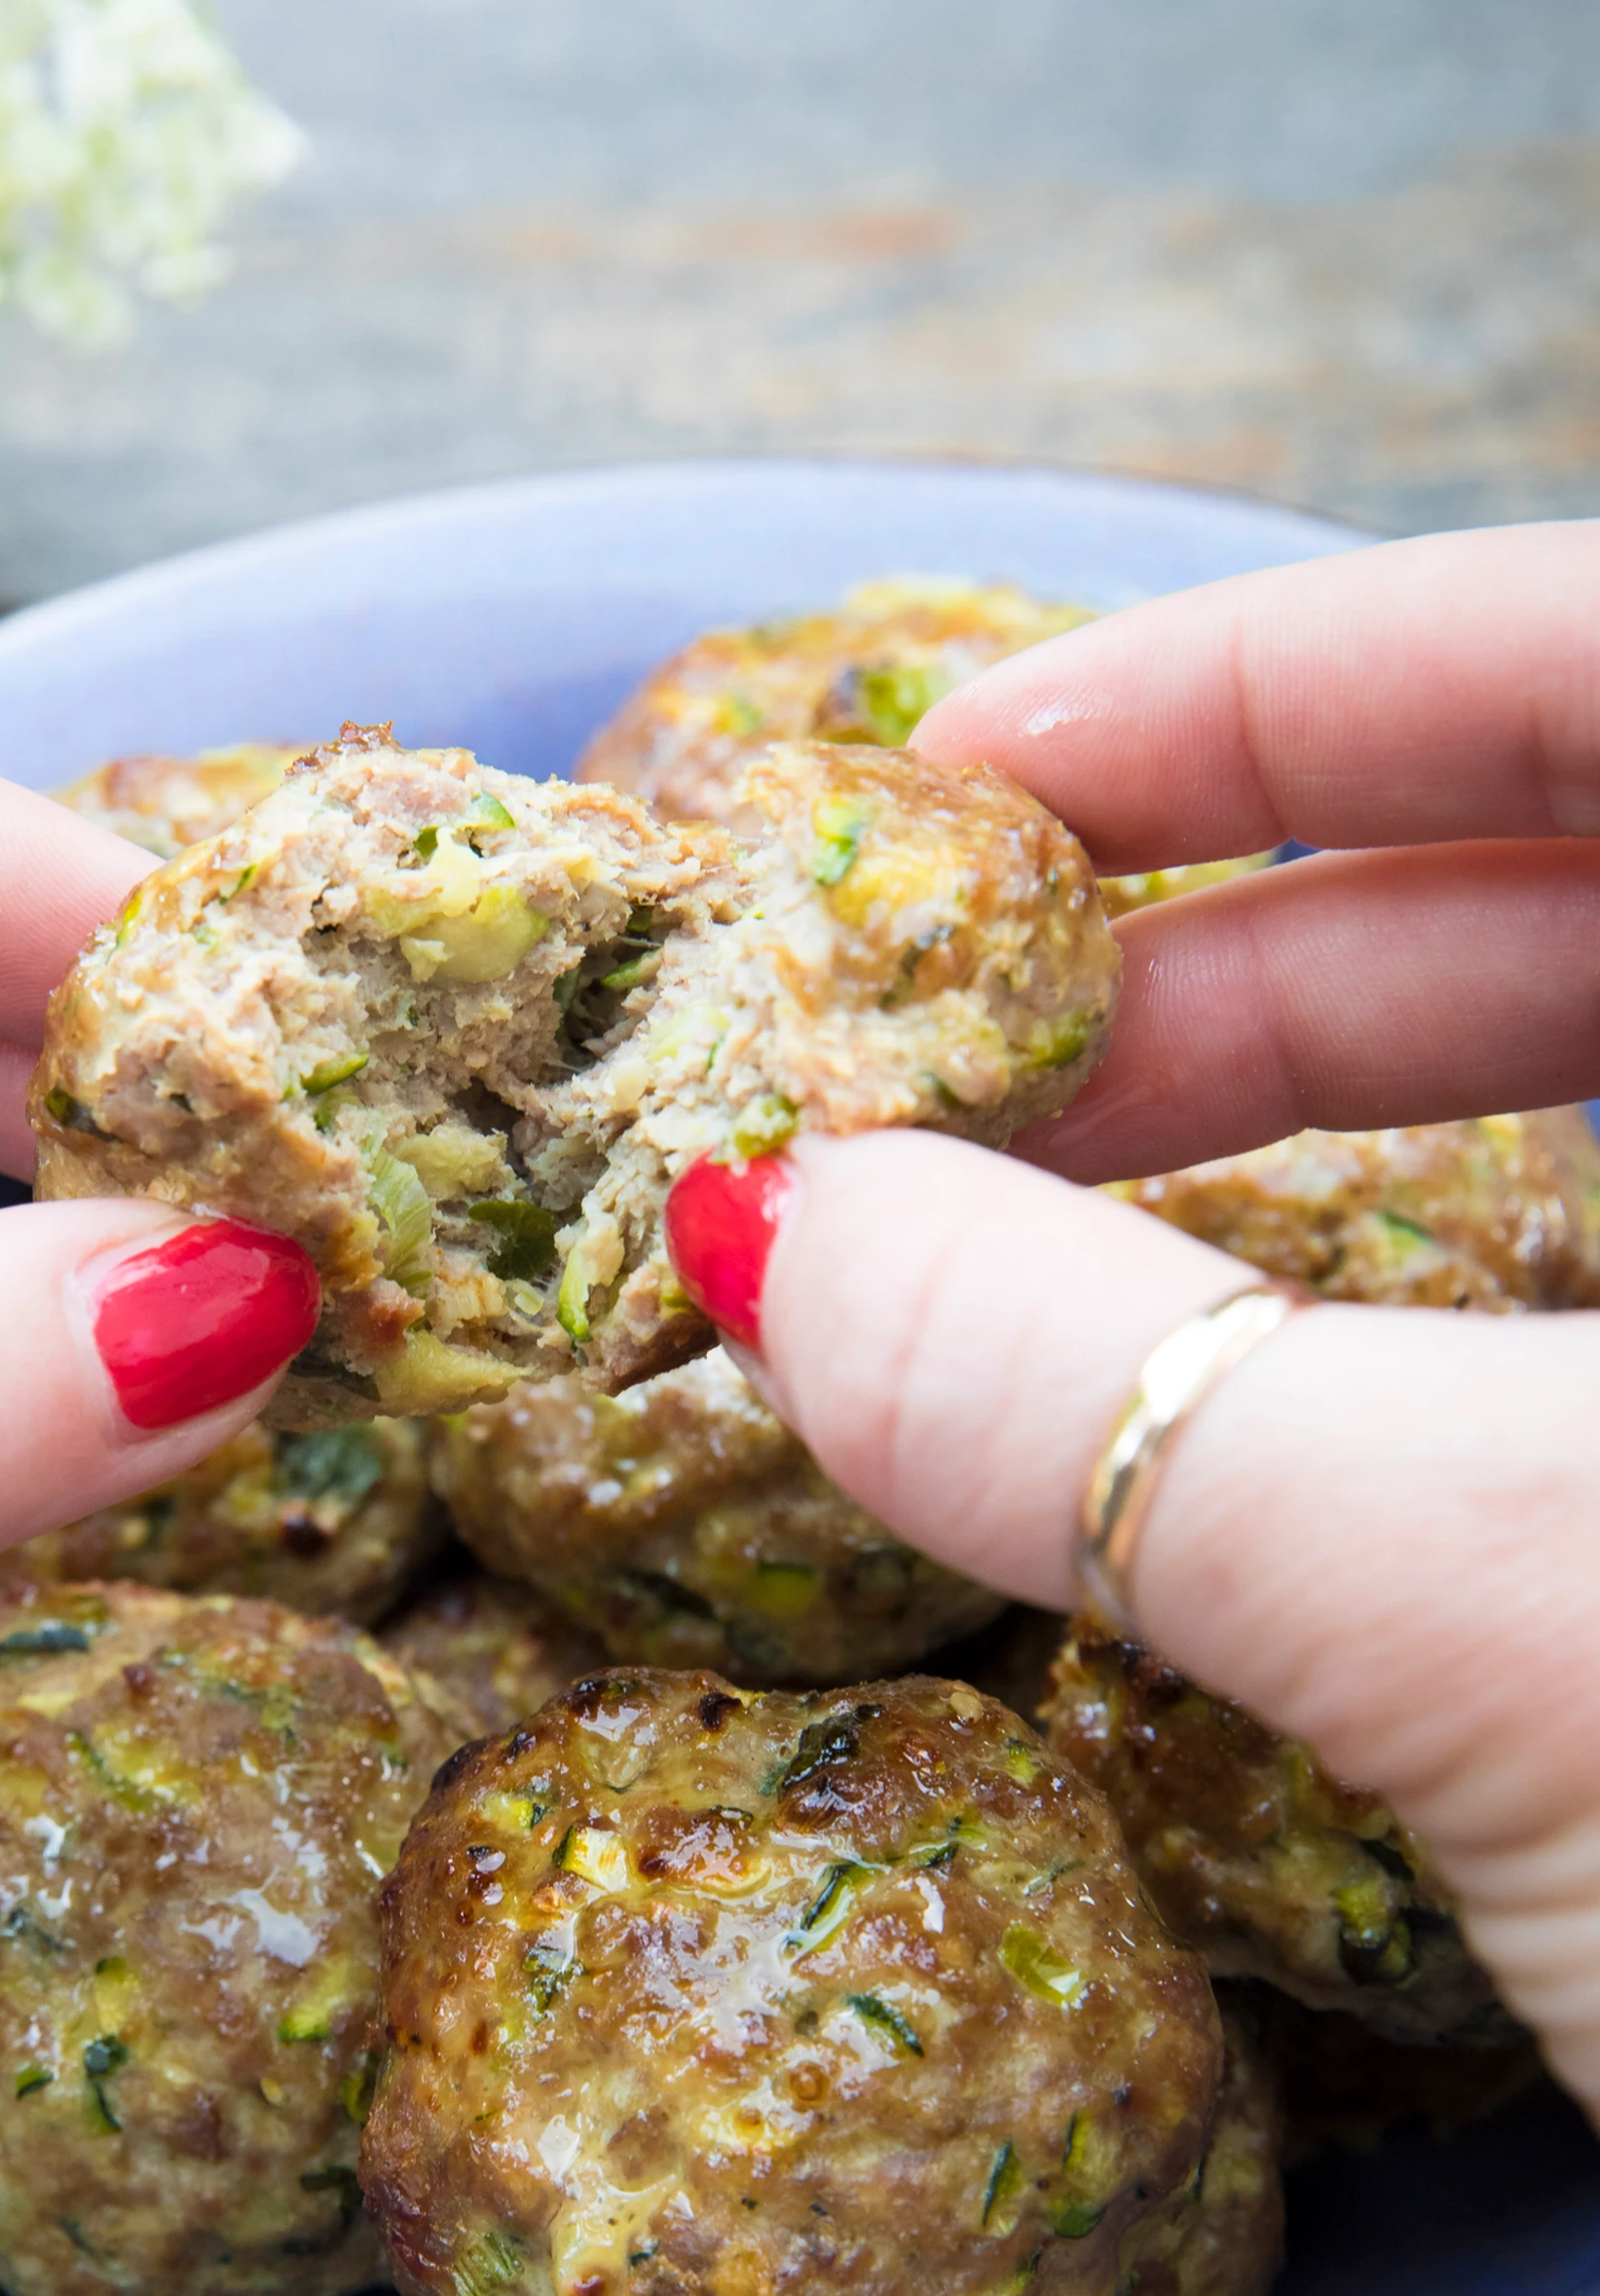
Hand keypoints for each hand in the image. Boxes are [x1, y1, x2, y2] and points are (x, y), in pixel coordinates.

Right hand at [663, 525, 1599, 2121]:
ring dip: (1328, 1155)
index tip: (979, 771)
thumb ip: (1114, 1402)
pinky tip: (1250, 1434)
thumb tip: (779, 1244)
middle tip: (955, 1066)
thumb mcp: (1517, 1619)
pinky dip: (1437, 1344)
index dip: (1282, 677)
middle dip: (1253, 953)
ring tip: (1040, 1244)